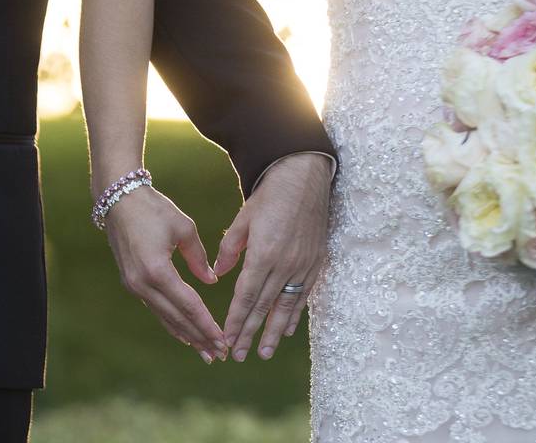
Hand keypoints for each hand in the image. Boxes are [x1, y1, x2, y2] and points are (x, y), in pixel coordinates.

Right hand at [103, 186, 227, 362]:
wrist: (118, 200)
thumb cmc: (154, 209)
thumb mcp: (184, 228)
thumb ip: (199, 258)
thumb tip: (210, 281)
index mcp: (158, 270)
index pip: (189, 305)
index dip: (207, 325)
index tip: (223, 340)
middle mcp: (142, 284)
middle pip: (176, 318)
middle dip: (199, 337)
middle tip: (219, 354)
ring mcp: (134, 285)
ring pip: (164, 317)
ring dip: (186, 335)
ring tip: (205, 352)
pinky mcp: (131, 282)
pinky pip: (155, 308)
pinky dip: (171, 322)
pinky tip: (183, 334)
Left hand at [213, 153, 332, 361]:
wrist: (305, 178)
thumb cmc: (270, 196)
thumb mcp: (244, 218)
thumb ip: (231, 248)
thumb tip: (220, 274)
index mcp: (264, 254)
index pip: (246, 296)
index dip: (236, 321)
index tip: (226, 339)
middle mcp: (285, 264)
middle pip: (264, 307)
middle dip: (250, 333)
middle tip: (238, 355)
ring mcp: (303, 265)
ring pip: (286, 307)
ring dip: (274, 332)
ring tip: (264, 353)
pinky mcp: (315, 263)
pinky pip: (304, 295)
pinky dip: (295, 314)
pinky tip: (288, 330)